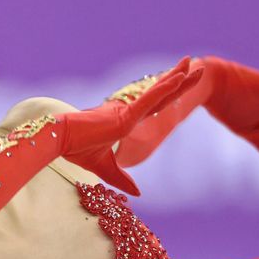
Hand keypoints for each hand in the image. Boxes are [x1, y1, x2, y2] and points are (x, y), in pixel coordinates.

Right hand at [57, 56, 204, 193]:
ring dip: (178, 78)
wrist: (61, 142)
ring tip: (195, 63)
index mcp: (125, 120)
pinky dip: (165, 89)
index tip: (181, 81)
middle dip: (180, 80)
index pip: (154, 106)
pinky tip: (178, 78)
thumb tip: (138, 194)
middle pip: (161, 95)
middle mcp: (129, 112)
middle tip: (196, 66)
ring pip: (159, 93)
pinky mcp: (125, 115)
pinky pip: (150, 100)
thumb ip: (122, 180)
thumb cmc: (77, 151)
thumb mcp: (106, 169)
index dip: (168, 93)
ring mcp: (128, 112)